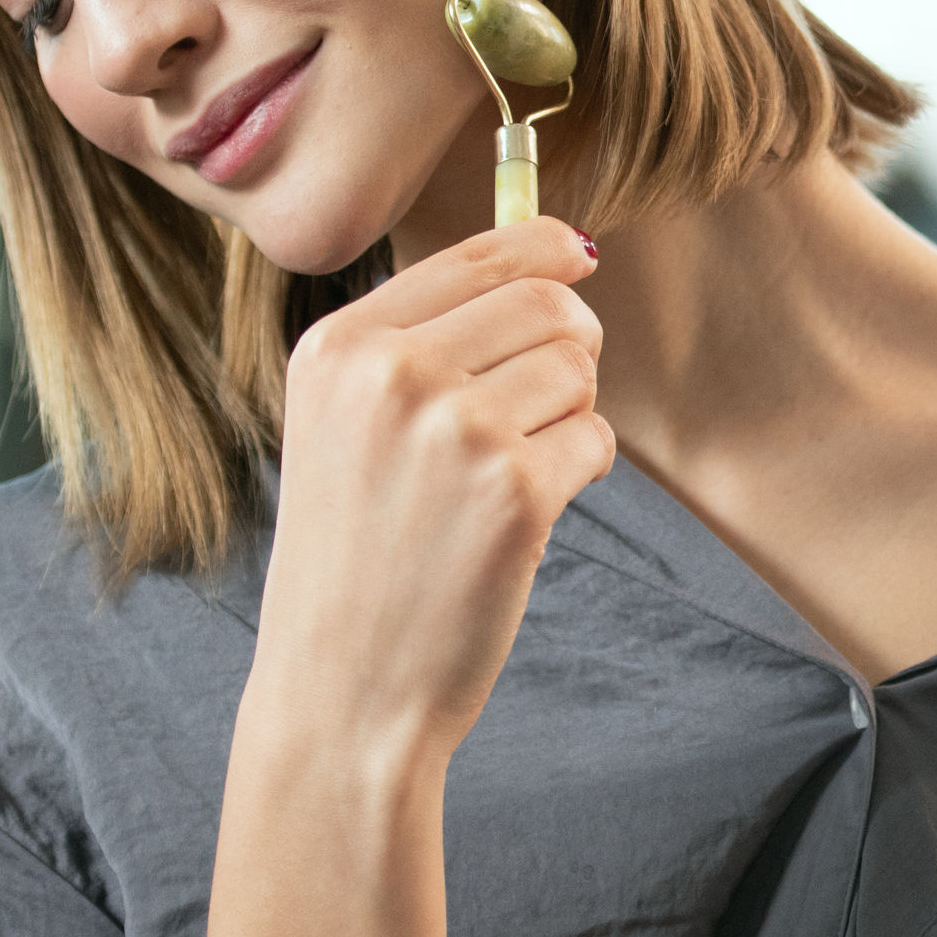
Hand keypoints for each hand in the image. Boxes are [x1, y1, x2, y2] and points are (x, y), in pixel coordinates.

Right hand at [245, 219, 615, 786]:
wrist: (342, 689)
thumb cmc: (355, 560)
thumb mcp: (342, 426)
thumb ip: (421, 341)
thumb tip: (558, 254)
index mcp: (340, 347)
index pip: (474, 256)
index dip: (543, 247)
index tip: (578, 253)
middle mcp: (391, 373)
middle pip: (545, 303)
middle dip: (571, 345)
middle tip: (551, 402)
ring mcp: (455, 428)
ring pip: (577, 369)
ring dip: (572, 416)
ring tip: (515, 473)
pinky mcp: (514, 489)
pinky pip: (596, 440)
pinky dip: (582, 473)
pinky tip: (527, 516)